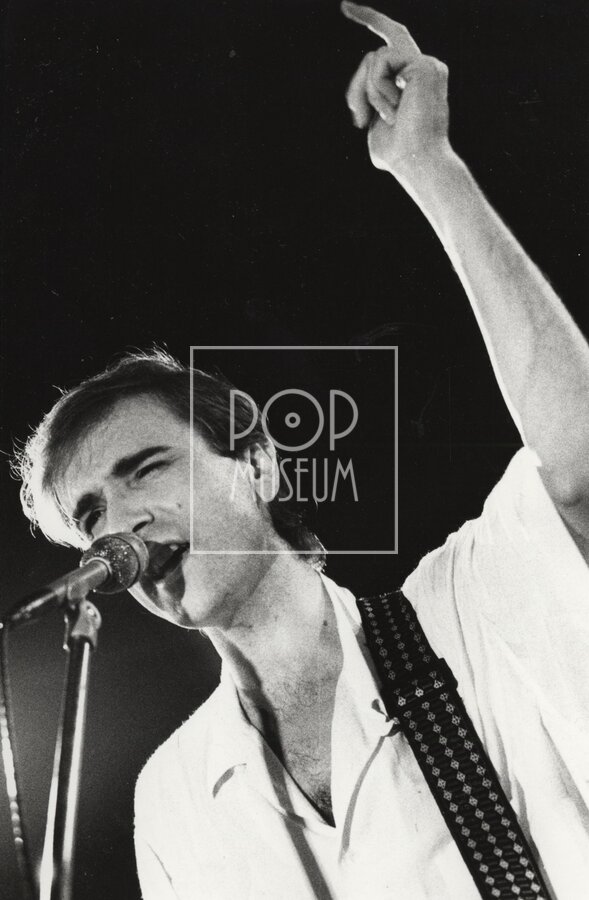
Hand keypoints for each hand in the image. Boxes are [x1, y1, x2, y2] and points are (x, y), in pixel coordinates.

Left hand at [342, 2, 450, 175]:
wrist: (417, 162)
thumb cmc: (398, 154)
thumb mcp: (374, 128)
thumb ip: (371, 108)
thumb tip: (363, 110)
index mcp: (413, 82)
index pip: (392, 44)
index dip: (371, 21)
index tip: (346, 7)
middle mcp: (424, 69)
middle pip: (378, 50)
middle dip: (363, 48)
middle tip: (351, 54)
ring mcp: (426, 65)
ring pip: (374, 58)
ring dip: (369, 92)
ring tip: (386, 118)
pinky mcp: (424, 66)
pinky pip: (381, 63)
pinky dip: (378, 89)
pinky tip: (394, 110)